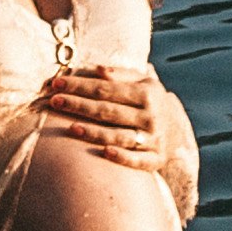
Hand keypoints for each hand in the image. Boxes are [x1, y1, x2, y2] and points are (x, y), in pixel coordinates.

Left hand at [35, 62, 166, 174]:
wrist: (178, 131)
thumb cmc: (149, 101)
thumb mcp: (142, 83)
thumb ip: (121, 74)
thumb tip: (98, 70)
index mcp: (146, 94)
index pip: (106, 89)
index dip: (80, 86)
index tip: (57, 83)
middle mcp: (151, 116)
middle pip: (108, 111)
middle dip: (79, 105)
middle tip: (54, 101)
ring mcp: (154, 139)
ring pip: (119, 136)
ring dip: (94, 132)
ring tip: (70, 127)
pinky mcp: (156, 160)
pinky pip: (137, 160)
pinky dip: (121, 157)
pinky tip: (103, 152)